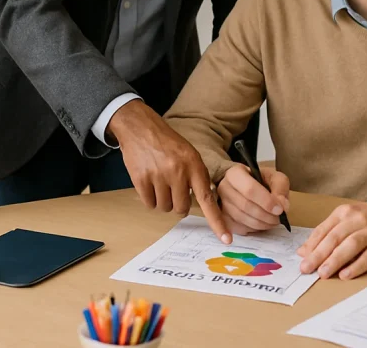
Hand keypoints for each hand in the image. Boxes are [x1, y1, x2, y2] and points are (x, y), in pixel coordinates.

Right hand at [108, 100, 230, 242]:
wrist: (141, 127)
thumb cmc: (167, 142)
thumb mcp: (189, 154)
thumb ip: (197, 177)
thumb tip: (201, 202)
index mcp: (194, 165)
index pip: (208, 199)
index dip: (217, 222)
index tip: (225, 239)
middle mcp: (178, 172)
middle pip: (182, 208)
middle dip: (177, 202)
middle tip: (172, 186)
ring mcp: (159, 176)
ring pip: (164, 207)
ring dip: (162, 199)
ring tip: (159, 179)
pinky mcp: (142, 179)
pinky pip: (149, 203)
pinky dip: (149, 197)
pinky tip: (149, 180)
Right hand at [218, 164, 289, 234]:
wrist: (246, 186)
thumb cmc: (261, 181)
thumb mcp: (275, 177)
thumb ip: (280, 188)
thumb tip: (282, 205)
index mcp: (235, 173)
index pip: (249, 189)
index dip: (266, 201)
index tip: (280, 209)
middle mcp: (224, 188)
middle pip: (245, 205)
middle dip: (266, 215)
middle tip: (279, 218)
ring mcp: (221, 204)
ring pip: (241, 218)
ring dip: (261, 224)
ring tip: (273, 221)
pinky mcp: (223, 219)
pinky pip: (238, 228)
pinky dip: (253, 229)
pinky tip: (262, 224)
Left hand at [297, 203, 366, 279]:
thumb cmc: (364, 222)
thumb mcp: (343, 221)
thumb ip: (324, 234)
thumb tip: (303, 252)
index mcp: (344, 213)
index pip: (324, 229)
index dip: (312, 245)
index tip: (302, 259)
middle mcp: (357, 220)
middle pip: (335, 237)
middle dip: (319, 254)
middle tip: (307, 268)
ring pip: (351, 245)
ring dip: (335, 260)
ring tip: (323, 273)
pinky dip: (356, 266)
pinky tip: (345, 275)